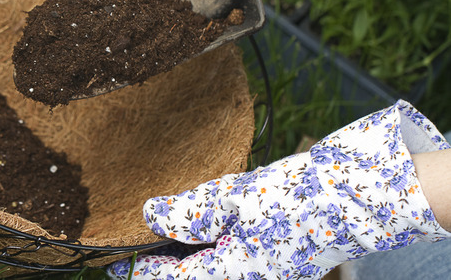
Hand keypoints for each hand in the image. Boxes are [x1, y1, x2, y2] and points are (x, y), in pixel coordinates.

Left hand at [107, 100, 449, 279]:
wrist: (355, 197)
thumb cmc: (296, 195)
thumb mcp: (236, 196)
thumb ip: (190, 211)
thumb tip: (149, 216)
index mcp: (232, 271)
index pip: (169, 278)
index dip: (136, 268)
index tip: (111, 261)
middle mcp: (245, 279)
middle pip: (188, 278)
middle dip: (158, 264)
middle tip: (130, 245)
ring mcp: (260, 272)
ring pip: (207, 268)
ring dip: (181, 255)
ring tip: (159, 233)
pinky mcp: (271, 261)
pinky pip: (227, 259)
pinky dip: (206, 248)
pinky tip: (200, 225)